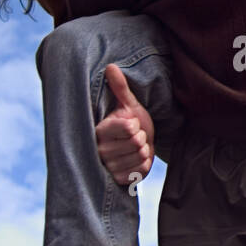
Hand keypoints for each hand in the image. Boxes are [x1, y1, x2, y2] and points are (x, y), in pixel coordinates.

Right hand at [95, 64, 155, 187]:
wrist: (133, 148)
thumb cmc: (130, 123)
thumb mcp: (127, 104)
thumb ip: (119, 87)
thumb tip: (111, 66)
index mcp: (100, 130)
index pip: (129, 127)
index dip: (136, 124)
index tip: (131, 124)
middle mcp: (100, 150)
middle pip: (137, 142)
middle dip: (142, 138)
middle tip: (135, 138)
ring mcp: (109, 166)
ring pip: (140, 155)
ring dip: (144, 151)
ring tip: (135, 148)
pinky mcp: (119, 179)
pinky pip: (142, 169)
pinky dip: (145, 164)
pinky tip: (137, 159)